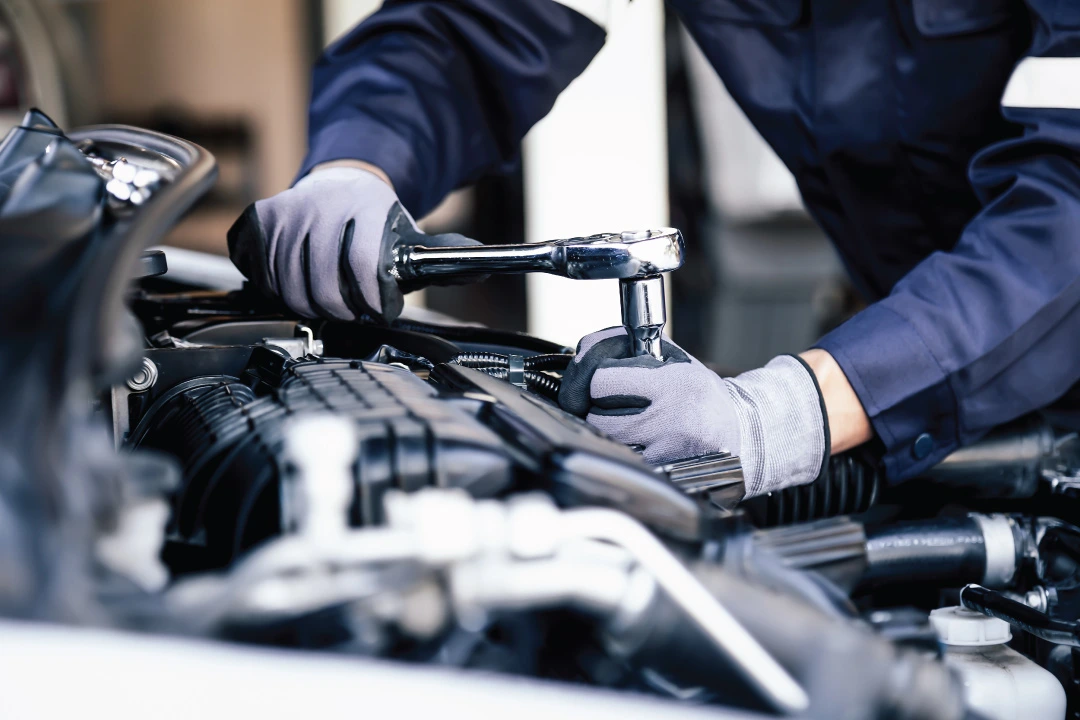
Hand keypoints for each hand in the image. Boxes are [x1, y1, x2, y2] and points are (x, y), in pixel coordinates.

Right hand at [227, 166, 481, 323]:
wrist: (341, 182)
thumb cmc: (378, 220)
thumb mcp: (412, 235)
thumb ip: (445, 255)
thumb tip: (485, 267)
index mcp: (364, 207)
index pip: (364, 268)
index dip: (372, 302)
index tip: (379, 311)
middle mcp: (321, 206)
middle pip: (323, 288)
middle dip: (343, 312)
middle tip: (354, 312)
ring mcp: (287, 212)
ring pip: (290, 288)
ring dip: (311, 306)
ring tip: (331, 301)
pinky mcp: (260, 221)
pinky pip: (263, 276)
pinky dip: (280, 291)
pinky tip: (300, 285)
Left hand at [558, 327, 828, 497]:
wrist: (743, 435)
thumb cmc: (703, 396)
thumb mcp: (676, 362)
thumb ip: (633, 351)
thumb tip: (585, 349)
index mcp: (670, 385)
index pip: (600, 381)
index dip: (591, 378)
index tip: (597, 379)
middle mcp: (667, 419)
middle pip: (596, 416)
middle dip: (593, 408)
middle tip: (606, 403)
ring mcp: (664, 452)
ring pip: (606, 443)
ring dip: (605, 433)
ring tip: (624, 423)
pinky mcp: (662, 475)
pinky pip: (623, 462)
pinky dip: (620, 453)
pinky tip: (635, 444)